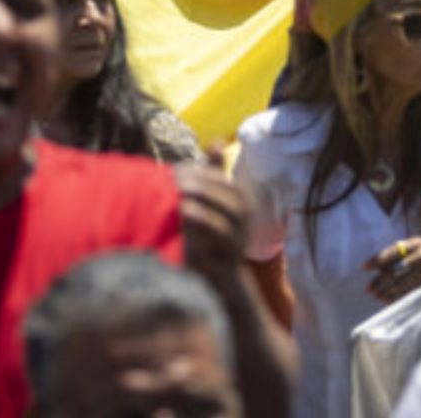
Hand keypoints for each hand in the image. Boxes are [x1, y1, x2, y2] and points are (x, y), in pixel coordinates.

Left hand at [178, 163, 251, 281]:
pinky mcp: (229, 258)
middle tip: (175, 179)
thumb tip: (216, 141)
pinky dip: (204, 227)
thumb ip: (214, 174)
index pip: (225, 182)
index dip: (202, 173)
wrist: (216, 280)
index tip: (175, 170)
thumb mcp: (211, 203)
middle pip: (230, 197)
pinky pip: (221, 241)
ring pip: (229, 217)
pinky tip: (185, 218)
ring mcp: (239, 240)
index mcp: (241, 203)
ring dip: (204, 204)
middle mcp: (245, 220)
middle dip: (202, 185)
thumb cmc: (210, 236)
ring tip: (181, 196)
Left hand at [364, 236, 420, 302]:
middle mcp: (420, 253)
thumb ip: (403, 255)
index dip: (376, 260)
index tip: (364, 268)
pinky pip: (410, 290)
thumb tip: (379, 267)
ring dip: (387, 291)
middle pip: (394, 269)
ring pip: (400, 282)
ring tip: (378, 296)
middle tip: (369, 289)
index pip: (391, 252)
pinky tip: (391, 299)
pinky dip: (399, 296)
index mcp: (415, 243)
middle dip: (379, 281)